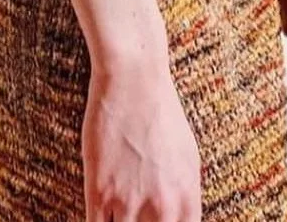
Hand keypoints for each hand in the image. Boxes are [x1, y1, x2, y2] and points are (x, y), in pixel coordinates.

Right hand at [82, 54, 201, 221]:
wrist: (133, 78)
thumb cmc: (161, 112)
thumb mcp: (187, 159)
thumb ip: (183, 199)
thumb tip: (176, 219)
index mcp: (187, 201)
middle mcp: (162, 208)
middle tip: (132, 217)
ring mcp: (130, 202)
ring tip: (115, 212)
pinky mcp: (100, 191)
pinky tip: (99, 215)